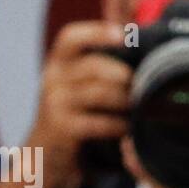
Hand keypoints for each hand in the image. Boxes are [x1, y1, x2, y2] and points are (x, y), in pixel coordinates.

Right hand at [27, 21, 133, 187]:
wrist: (46, 155)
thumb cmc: (75, 117)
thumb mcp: (79, 87)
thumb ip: (101, 69)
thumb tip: (137, 41)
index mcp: (58, 64)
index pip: (71, 38)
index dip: (96, 32)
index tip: (123, 35)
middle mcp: (52, 79)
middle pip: (94, 66)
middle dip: (123, 75)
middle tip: (142, 86)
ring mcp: (55, 104)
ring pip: (99, 93)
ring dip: (125, 100)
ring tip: (139, 107)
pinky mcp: (62, 128)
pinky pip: (98, 122)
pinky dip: (118, 125)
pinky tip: (128, 128)